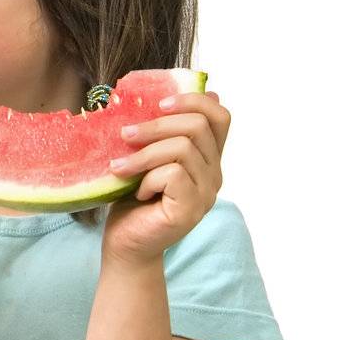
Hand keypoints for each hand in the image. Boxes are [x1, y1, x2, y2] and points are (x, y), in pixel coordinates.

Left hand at [101, 91, 230, 263]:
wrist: (125, 243)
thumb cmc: (132, 197)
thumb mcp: (145, 156)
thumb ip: (159, 133)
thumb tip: (162, 96)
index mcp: (207, 158)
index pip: (220, 117)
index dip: (193, 101)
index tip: (159, 104)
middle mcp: (214, 174)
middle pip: (198, 126)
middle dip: (157, 124)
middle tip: (125, 134)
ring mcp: (206, 193)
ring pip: (182, 148)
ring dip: (144, 153)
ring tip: (120, 166)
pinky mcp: (191, 209)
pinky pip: (172, 174)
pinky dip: (147, 178)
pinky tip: (138, 192)